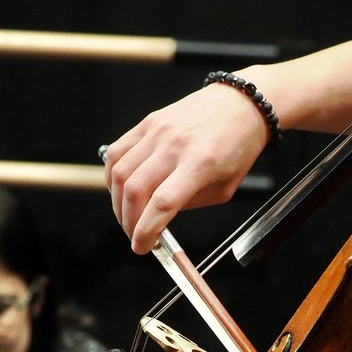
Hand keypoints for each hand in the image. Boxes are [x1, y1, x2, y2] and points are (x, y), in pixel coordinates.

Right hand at [104, 80, 270, 254]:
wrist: (240, 105)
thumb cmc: (237, 146)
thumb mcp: (225, 187)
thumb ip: (190, 203)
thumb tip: (159, 217)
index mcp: (200, 164)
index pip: (162, 204)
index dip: (146, 230)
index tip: (142, 247)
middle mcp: (174, 146)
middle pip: (134, 190)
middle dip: (128, 221)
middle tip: (133, 234)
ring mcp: (157, 132)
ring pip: (119, 172)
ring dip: (117, 202)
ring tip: (127, 215)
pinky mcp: (147, 123)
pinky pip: (117, 152)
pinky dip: (112, 175)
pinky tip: (120, 189)